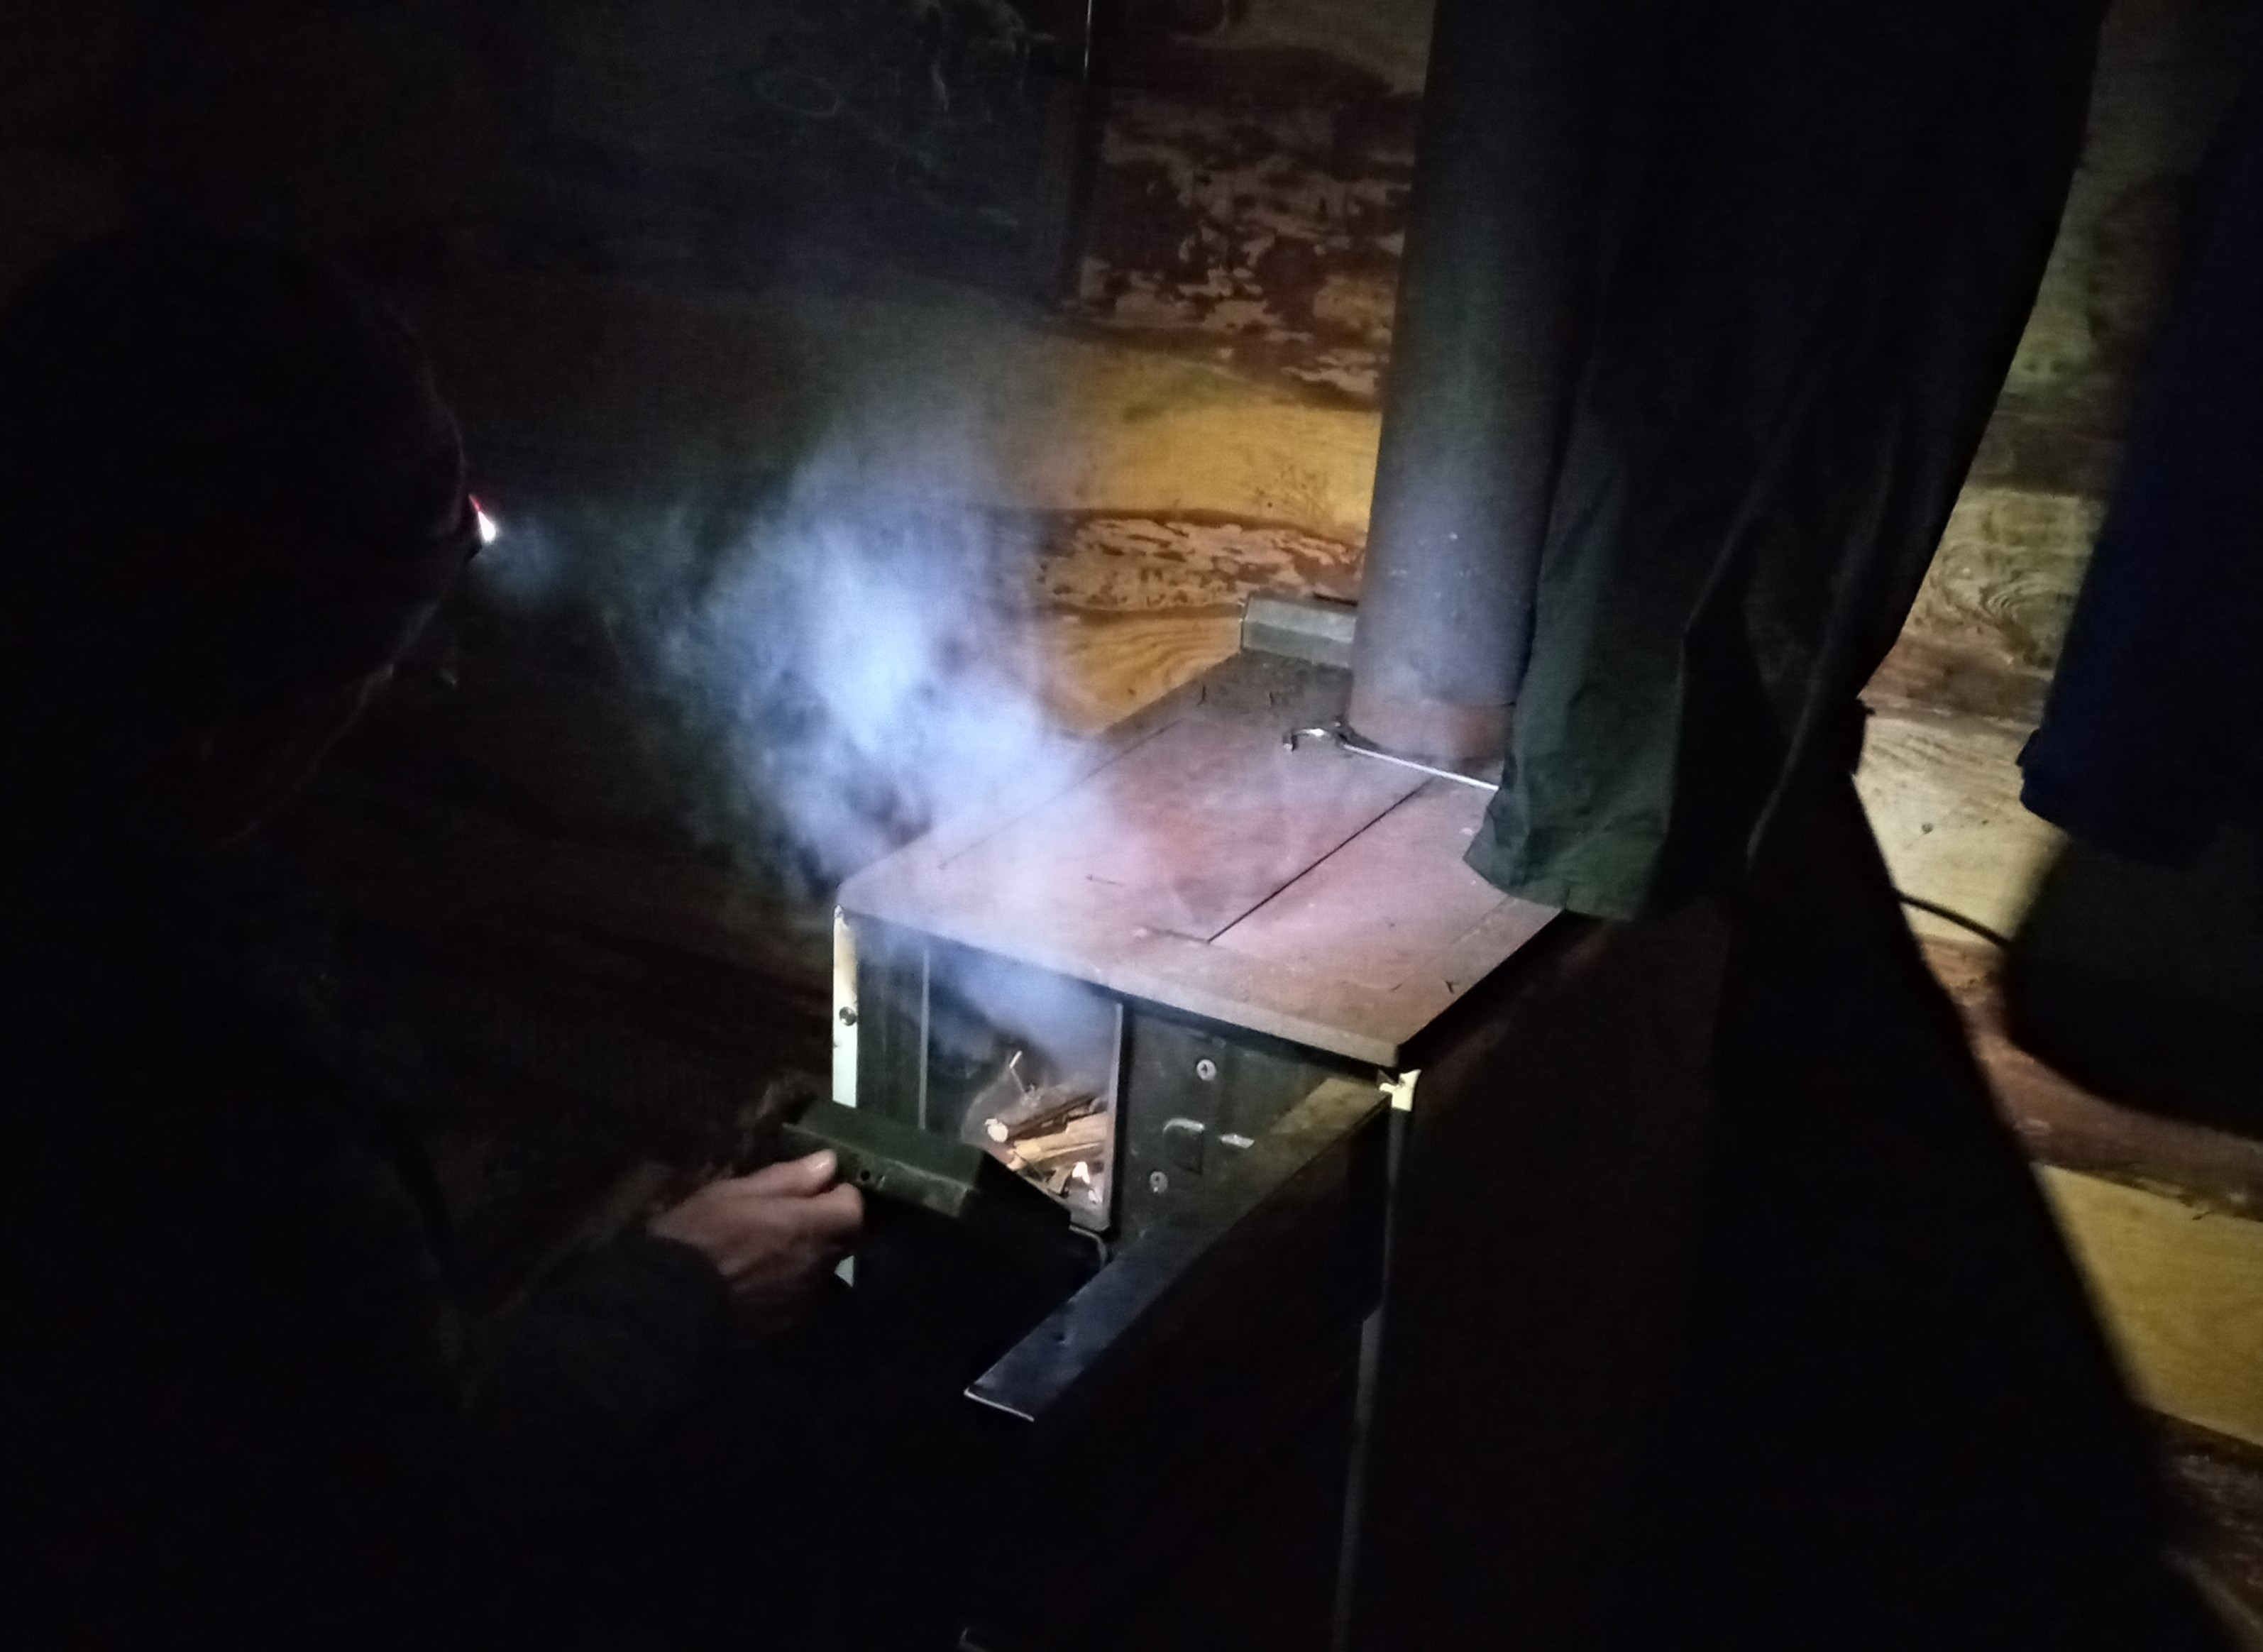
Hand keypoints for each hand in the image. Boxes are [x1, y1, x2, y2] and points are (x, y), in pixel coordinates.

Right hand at [648, 1151, 862, 1327]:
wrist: (670, 1304)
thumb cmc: (700, 1235)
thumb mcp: (736, 1192)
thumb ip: (789, 1179)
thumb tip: (828, 1162)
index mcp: (811, 1227)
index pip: (853, 1206)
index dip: (837, 1194)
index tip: (813, 1189)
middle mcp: (818, 1265)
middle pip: (843, 1239)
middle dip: (825, 1225)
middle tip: (788, 1215)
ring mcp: (805, 1298)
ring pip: (822, 1268)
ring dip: (809, 1255)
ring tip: (772, 1249)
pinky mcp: (786, 1323)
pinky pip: (802, 1294)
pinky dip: (792, 1282)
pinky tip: (762, 1279)